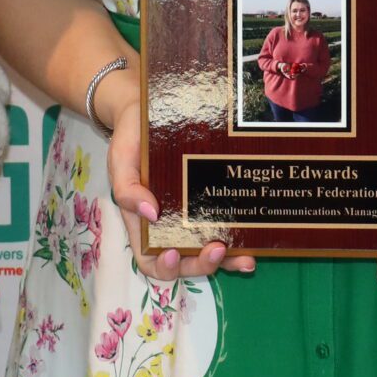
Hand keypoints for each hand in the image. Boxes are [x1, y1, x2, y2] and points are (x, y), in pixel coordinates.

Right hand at [101, 69, 251, 282]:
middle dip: (202, 265)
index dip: (163, 266)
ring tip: (246, 259)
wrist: (149, 110)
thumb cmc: (131, 138)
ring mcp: (194, 216)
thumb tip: (150, 213)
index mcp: (144, 223)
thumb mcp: (120, 160)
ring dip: (228, 261)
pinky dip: (240, 241)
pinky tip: (256, 244)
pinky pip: (226, 227)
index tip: (175, 253)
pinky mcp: (214, 201)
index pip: (150, 259)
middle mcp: (170, 226)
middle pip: (186, 262)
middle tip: (217, 249)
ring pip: (210, 251)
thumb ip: (127, 187)